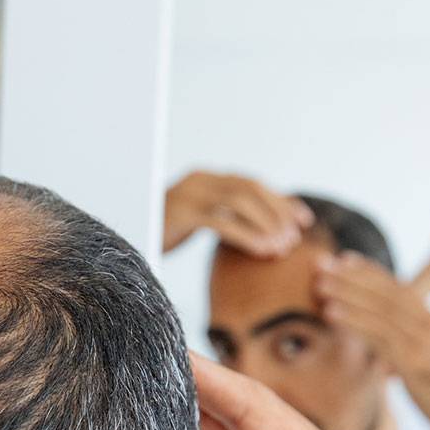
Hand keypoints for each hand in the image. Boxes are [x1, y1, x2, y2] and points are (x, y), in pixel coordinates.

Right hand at [163, 170, 311, 256]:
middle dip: (277, 212)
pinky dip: (247, 236)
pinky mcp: (181, 214)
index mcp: (208, 178)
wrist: (125, 235)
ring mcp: (190, 194)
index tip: (304, 220)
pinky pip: (222, 222)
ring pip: (240, 202)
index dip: (281, 201)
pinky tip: (263, 251)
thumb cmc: (165, 232)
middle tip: (296, 237)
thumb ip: (226, 217)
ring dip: (266, 224)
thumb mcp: (199, 220)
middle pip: (251, 188)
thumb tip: (268, 228)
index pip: (253, 184)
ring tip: (282, 248)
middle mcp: (201, 179)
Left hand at [315, 251, 429, 429]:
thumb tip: (388, 361)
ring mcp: (424, 343)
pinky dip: (353, 321)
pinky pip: (379, 336)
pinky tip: (330, 313)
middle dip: (353, 277)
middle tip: (321, 263)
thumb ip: (411, 357)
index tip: (344, 259)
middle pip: (387, 293)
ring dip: (347, 294)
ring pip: (380, 310)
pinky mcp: (416, 363)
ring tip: (319, 284)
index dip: (371, 273)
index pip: (400, 290)